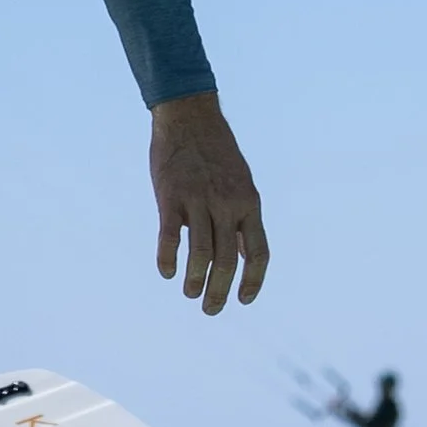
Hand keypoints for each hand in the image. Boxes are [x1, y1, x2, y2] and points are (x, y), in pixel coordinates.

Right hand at [151, 95, 268, 312]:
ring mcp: (198, 200)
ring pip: (200, 254)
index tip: (243, 300)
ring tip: (190, 294)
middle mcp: (227, 204)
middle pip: (227, 261)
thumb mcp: (241, 183)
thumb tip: (244, 254)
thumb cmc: (216, 152)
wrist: (190, 116)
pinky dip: (168, 260)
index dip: (253, 281)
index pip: (258, 252)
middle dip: (219, 292)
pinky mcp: (171, 197)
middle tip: (211, 310)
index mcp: (248, 203)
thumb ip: (241, 219)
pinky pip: (170, 237)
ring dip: (195, 282)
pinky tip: (167, 272)